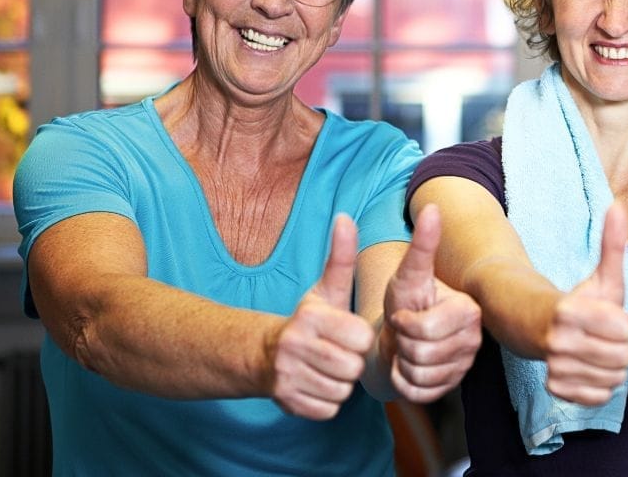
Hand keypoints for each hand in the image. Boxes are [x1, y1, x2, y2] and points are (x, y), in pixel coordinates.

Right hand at [271, 214, 375, 419]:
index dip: (358, 339)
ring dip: (339, 383)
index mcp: (310, 317)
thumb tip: (346, 217)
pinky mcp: (286, 402)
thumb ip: (341, 256)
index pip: (360, 339)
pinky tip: (315, 384)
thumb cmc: (310, 320)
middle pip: (352, 368)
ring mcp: (287, 376)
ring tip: (326, 367)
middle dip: (350, 363)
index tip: (346, 334)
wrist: (266, 354)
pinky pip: (328, 410)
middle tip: (336, 353)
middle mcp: (294, 346)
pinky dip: (326, 401)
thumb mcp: (327, 288)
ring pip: (341, 391)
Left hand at [382, 204, 482, 402]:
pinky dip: (403, 381)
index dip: (405, 323)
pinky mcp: (452, 386)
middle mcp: (474, 339)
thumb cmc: (405, 299)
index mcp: (470, 311)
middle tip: (403, 332)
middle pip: (423, 354)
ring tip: (404, 346)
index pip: (428, 330)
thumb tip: (433, 207)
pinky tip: (405, 365)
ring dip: (401, 362)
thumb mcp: (409, 273)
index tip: (402, 314)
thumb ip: (423, 245)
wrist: (398, 332)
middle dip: (402, 343)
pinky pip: (419, 392)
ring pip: (420, 375)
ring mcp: (464, 365)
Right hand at [544, 203, 627, 405]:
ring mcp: (554, 365)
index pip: (623, 328)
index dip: (624, 325)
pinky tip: (593, 369)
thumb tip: (617, 207)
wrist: (529, 324)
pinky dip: (601, 386)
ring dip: (613, 368)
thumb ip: (611, 244)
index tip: (616, 319)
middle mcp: (558, 339)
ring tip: (602, 352)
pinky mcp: (554, 386)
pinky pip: (598, 396)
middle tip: (611, 339)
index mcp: (571, 309)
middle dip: (622, 348)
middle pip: (620, 357)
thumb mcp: (598, 275)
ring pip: (611, 379)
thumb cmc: (576, 300)